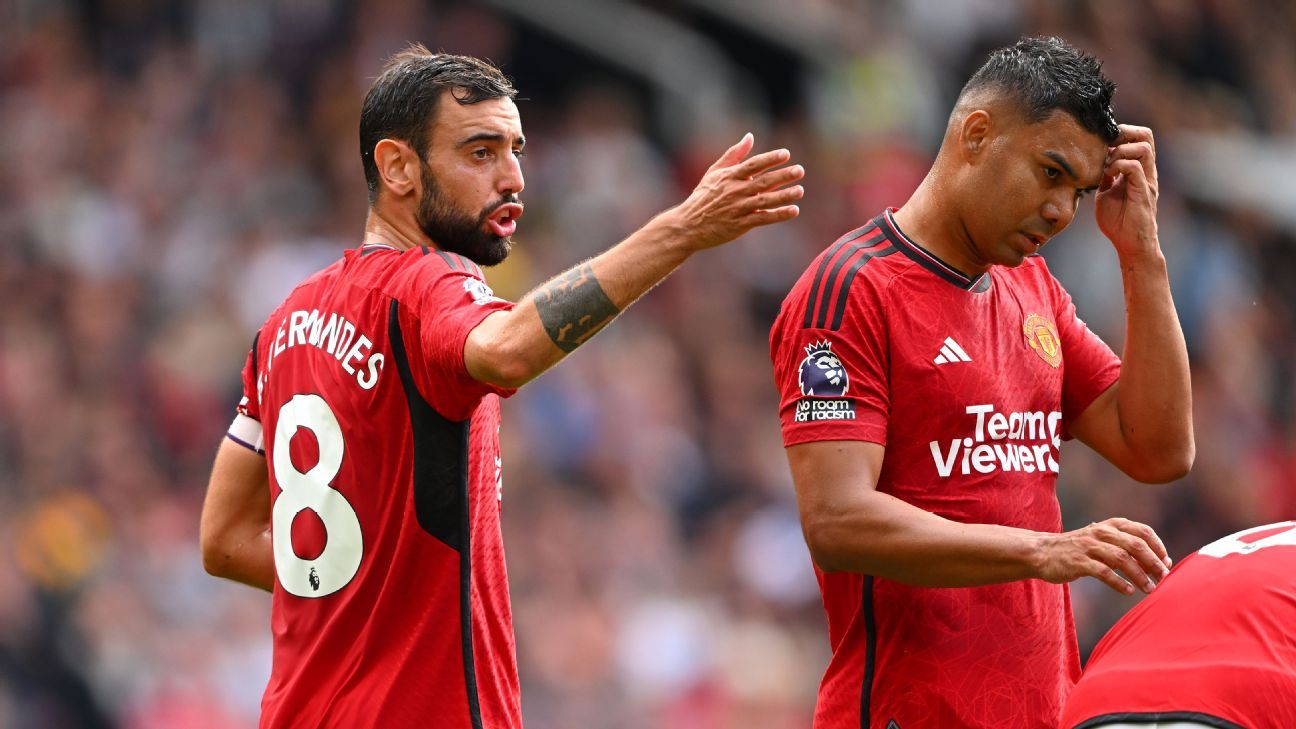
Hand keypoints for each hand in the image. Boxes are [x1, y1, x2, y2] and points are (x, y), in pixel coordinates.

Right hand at [670, 133, 803, 250]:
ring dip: (784, 196)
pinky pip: (762, 218)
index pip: (753, 165)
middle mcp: (734, 191)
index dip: (769, 159)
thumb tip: (749, 136)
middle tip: (800, 170)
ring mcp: (738, 208)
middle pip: (762, 181)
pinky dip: (778, 215)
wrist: (688, 225)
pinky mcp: (740, 225)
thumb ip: (733, 154)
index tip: (786, 154)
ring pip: (765, 200)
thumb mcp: (714, 173)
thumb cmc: (702, 197)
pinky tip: (793, 211)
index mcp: (729, 177)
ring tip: (800, 191)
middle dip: (782, 176)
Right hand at [1036, 518, 1171, 594]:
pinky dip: (1119, 582)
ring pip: (1122, 558)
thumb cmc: (1077, 549)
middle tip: (1164, 578)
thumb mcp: (1101, 541)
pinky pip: (1104, 572)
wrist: (1041, 552)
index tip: (1166, 564)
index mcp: (1110, 525)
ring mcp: (1089, 546)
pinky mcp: (1078, 562)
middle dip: (1153, 562)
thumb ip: (1126, 547)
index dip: (1158, 547)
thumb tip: (1159, 563)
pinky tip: (1128, 591)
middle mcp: (1101, 532)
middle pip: (1135, 544)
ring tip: (1149, 589)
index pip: (1142, 531)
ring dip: (1139, 575)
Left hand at [1095, 124, 1159, 257]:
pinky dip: (1119, 165)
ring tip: (1107, 165)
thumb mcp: (1105, 193)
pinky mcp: (1143, 192)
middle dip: (1124, 133)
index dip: (1120, 133)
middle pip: (1146, 136)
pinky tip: (1107, 175)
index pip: (1138, 138)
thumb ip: (1103, 177)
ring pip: (1143, 147)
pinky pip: (1135, 167)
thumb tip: (1091, 163)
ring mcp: (1146, 180)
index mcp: (1138, 169)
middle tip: (1106, 146)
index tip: (1101, 142)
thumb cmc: (1118, 221)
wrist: (1130, 244)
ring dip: (1120, 151)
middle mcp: (1146, 171)